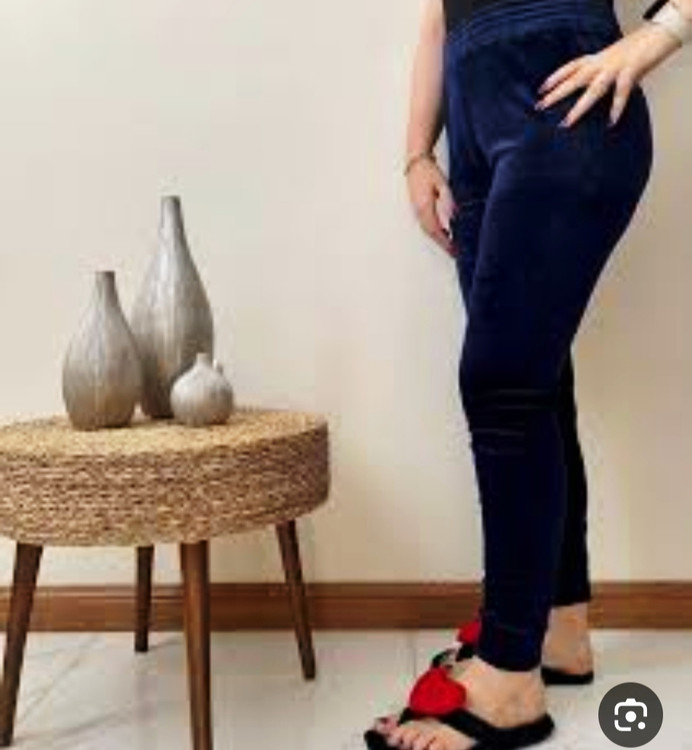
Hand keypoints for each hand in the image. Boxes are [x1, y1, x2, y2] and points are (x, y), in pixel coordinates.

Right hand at [406, 156, 457, 256]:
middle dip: (443, 244)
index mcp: (424, 207)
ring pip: (428, 230)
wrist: (415, 162)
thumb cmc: (428, 171)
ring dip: (438, 239)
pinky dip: (434, 232)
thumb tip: (453, 217)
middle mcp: (418, 212)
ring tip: (450, 245)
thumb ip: (448, 201)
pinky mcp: (417, 208)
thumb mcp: (442, 184)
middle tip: (454, 252)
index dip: (445, 243)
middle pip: (431, 234)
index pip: (436, 231)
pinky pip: (426, 224)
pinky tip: (443, 232)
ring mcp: (416, 210)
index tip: (454, 250)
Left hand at [535, 22, 681, 127]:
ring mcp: (615, 68)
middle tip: (540, 106)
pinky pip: (621, 92)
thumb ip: (599, 73)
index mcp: (596, 59)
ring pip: (593, 89)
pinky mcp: (631, 71)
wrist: (657, 34)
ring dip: (579, 107)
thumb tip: (587, 90)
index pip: (570, 67)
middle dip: (556, 93)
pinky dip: (616, 107)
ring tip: (567, 122)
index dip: (555, 77)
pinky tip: (611, 122)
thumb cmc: (634, 50)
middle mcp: (602, 63)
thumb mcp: (610, 59)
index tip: (540, 89)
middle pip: (574, 79)